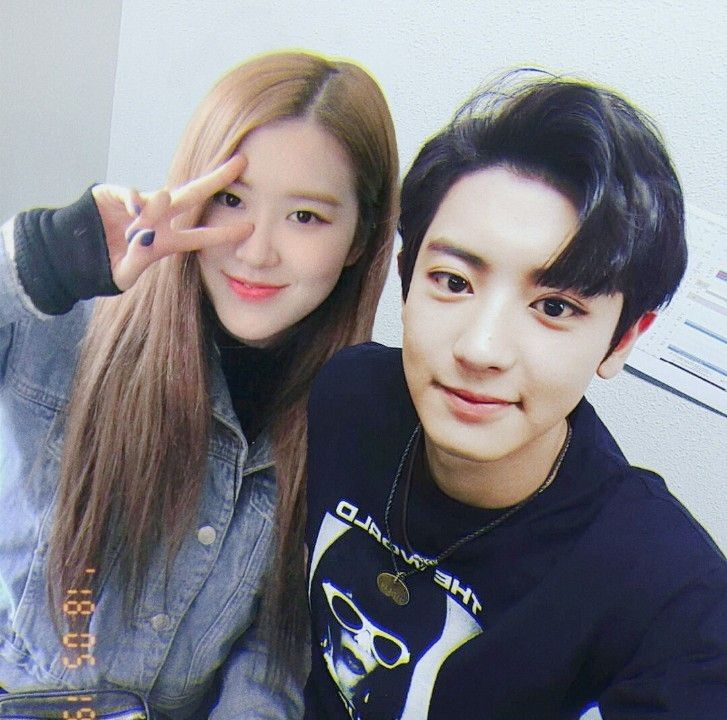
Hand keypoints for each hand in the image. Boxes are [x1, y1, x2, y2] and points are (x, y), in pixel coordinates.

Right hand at [91, 155, 250, 290]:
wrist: (74, 255)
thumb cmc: (107, 265)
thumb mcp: (126, 272)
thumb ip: (139, 256)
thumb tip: (146, 227)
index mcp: (166, 241)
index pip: (201, 236)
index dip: (224, 233)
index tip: (250, 228)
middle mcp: (158, 219)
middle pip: (193, 196)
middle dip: (216, 180)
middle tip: (241, 163)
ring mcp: (138, 205)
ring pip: (160, 196)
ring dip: (159, 204)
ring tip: (151, 213)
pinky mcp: (114, 194)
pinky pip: (129, 194)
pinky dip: (132, 200)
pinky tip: (131, 210)